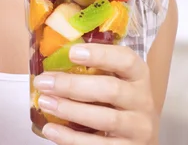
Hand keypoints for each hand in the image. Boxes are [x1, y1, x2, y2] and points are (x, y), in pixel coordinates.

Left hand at [33, 44, 157, 144]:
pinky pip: (97, 144)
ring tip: (45, 102)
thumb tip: (54, 59)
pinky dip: (71, 138)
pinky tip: (51, 129)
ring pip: (104, 119)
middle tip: (44, 82)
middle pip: (110, 89)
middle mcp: (143, 100)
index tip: (72, 53)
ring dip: (69, 110)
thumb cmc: (121, 102)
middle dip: (73, 85)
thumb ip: (96, 71)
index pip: (126, 60)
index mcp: (139, 76)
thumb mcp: (118, 82)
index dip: (100, 54)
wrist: (139, 137)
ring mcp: (138, 127)